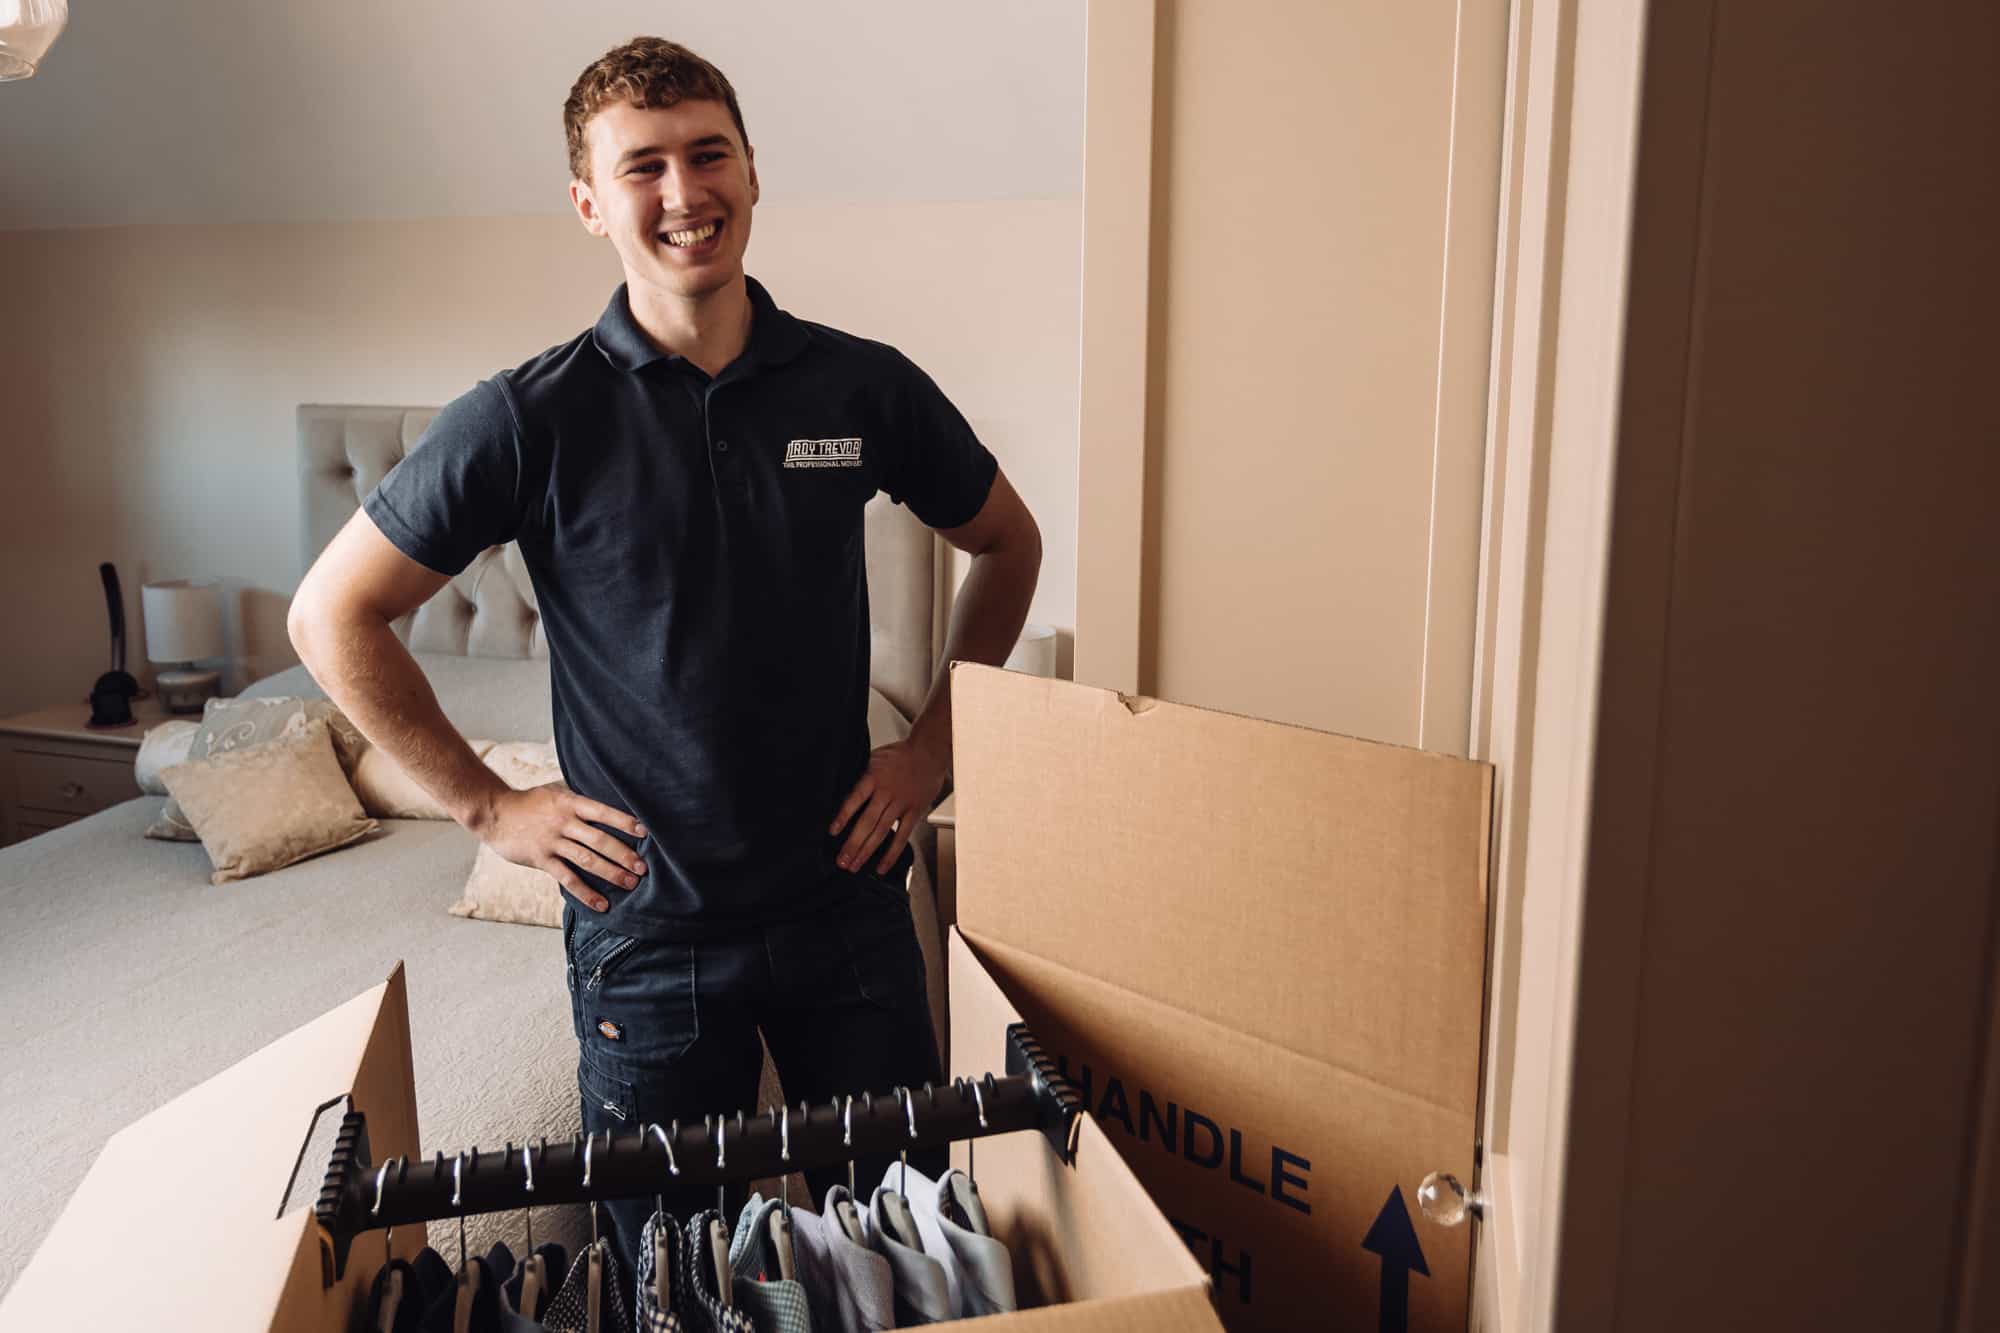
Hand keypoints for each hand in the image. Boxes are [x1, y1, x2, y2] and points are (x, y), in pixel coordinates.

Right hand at [475, 781, 645, 912]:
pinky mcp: (541, 859)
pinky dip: (586, 893)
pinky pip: (567, 879)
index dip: (624, 822)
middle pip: (599, 840)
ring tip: (630, 884)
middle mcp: (563, 821)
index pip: (603, 811)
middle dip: (624, 855)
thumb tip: (608, 803)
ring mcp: (552, 841)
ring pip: (587, 860)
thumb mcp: (556, 791)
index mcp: (570, 802)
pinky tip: (601, 904)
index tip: (645, 833)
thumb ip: (579, 799)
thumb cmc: (530, 801)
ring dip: (611, 873)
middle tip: (643, 868)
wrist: (494, 812)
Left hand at [830, 737, 947, 874]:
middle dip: (852, 843)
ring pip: (881, 832)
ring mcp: (901, 803)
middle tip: (841, 860)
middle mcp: (887, 792)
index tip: (832, 832)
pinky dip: (891, 853)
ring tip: (854, 866)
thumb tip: (839, 791)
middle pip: (867, 822)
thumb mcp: (873, 758)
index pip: (855, 799)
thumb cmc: (899, 755)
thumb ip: (859, 776)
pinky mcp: (914, 812)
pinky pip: (902, 837)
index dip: (843, 816)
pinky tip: (881, 866)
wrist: (928, 752)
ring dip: (866, 851)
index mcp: (873, 777)